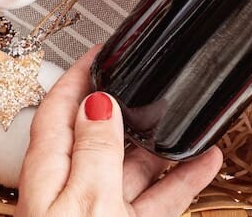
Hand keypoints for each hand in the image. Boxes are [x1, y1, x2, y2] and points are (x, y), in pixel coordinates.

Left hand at [16, 48, 222, 216]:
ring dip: (161, 144)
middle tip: (152, 82)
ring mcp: (95, 209)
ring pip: (131, 166)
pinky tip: (202, 164)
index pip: (59, 106)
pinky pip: (153, 197)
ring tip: (189, 122)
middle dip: (129, 106)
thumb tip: (99, 102)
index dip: (81, 74)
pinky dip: (180, 180)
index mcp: (49, 171)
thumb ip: (95, 149)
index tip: (103, 51)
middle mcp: (69, 187)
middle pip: (98, 133)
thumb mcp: (87, 198)